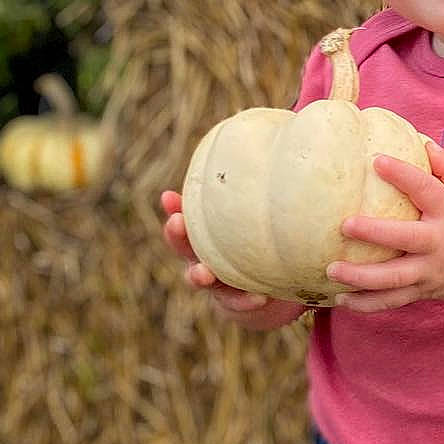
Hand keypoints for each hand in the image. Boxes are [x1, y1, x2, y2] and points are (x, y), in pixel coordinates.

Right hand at [160, 188, 285, 318]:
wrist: (270, 291)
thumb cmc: (263, 245)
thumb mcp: (260, 221)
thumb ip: (261, 195)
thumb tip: (276, 139)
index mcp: (208, 236)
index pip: (186, 219)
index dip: (174, 208)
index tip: (168, 197)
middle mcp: (205, 259)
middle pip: (183, 247)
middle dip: (177, 235)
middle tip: (177, 223)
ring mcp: (218, 284)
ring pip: (202, 280)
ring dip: (199, 275)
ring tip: (203, 273)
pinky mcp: (236, 305)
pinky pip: (237, 304)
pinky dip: (245, 301)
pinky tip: (258, 297)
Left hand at [325, 142, 443, 312]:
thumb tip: (423, 143)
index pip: (426, 190)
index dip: (402, 175)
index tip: (376, 160)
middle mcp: (440, 244)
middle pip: (406, 240)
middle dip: (375, 234)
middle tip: (344, 225)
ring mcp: (430, 272)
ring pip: (395, 279)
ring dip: (362, 277)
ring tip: (332, 270)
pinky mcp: (423, 291)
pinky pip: (393, 301)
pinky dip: (367, 304)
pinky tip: (341, 300)